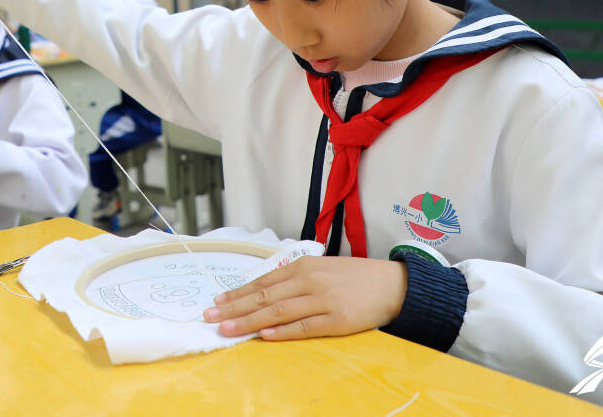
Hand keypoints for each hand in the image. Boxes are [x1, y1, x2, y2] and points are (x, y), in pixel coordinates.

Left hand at [202, 255, 406, 339]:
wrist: (392, 284)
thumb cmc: (354, 277)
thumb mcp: (321, 268)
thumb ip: (294, 278)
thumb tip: (263, 291)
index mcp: (303, 266)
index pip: (262, 281)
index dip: (237, 293)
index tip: (216, 302)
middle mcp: (309, 280)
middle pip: (264, 296)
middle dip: (234, 308)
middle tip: (210, 317)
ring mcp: (322, 300)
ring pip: (278, 311)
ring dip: (250, 321)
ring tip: (228, 329)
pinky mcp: (337, 319)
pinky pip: (304, 326)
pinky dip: (283, 331)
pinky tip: (265, 335)